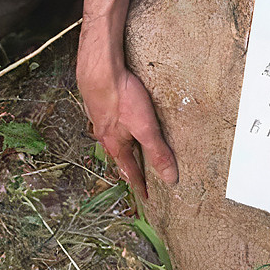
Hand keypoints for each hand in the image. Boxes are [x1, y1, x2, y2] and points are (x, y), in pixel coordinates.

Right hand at [78, 61, 177, 199]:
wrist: (99, 72)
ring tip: (129, 149)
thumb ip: (157, 152)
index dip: (140, 185)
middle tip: (136, 176)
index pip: (131, 171)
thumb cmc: (121, 99)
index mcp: (116, 145)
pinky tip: (119, 121)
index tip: (146, 197)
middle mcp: (105, 136)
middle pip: (119, 156)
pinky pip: (111, 122)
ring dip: (122, 146)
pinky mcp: (102, 104)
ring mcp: (101, 120)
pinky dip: (117, 128)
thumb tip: (169, 178)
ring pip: (113, 139)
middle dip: (129, 166)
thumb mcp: (145, 128)